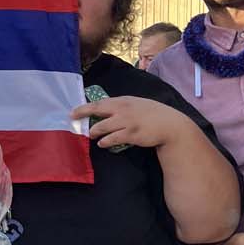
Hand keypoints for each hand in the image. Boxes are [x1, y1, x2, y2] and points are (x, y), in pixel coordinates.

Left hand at [71, 95, 192, 149]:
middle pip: (97, 109)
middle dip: (82, 113)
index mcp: (124, 100)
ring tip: (91, 135)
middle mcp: (123, 109)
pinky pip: (112, 138)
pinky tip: (103, 143)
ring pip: (102, 126)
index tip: (73, 111)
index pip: (100, 102)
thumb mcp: (136, 104)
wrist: (170, 124)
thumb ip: (122, 106)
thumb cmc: (152, 114)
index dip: (84, 107)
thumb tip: (105, 110)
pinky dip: (105, 141)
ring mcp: (127, 121)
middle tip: (73, 120)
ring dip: (94, 131)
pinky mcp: (131, 134)